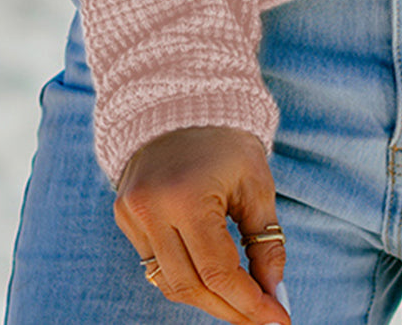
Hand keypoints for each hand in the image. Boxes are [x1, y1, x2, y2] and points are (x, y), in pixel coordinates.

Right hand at [113, 125, 289, 323]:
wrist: (182, 99)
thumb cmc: (227, 140)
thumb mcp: (256, 183)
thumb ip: (265, 239)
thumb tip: (274, 292)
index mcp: (186, 196)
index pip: (217, 270)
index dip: (248, 302)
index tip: (277, 321)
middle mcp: (152, 209)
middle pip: (190, 285)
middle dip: (229, 308)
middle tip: (262, 319)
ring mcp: (132, 214)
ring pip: (169, 282)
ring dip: (207, 299)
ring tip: (241, 304)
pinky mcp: (124, 216)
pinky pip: (155, 264)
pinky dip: (185, 277)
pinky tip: (212, 280)